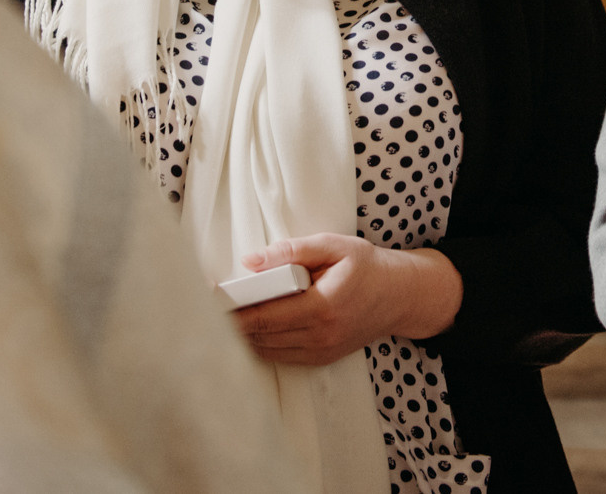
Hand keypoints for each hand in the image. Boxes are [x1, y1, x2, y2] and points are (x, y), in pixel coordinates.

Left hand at [230, 235, 462, 367]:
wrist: (401, 296)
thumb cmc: (367, 266)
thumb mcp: (334, 246)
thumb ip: (292, 251)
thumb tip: (251, 261)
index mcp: (323, 306)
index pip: (264, 315)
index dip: (233, 310)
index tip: (209, 299)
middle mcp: (321, 335)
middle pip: (260, 335)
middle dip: (230, 324)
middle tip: (203, 308)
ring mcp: (321, 351)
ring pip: (266, 350)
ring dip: (241, 336)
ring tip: (219, 318)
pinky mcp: (321, 358)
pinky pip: (280, 356)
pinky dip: (260, 343)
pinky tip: (247, 329)